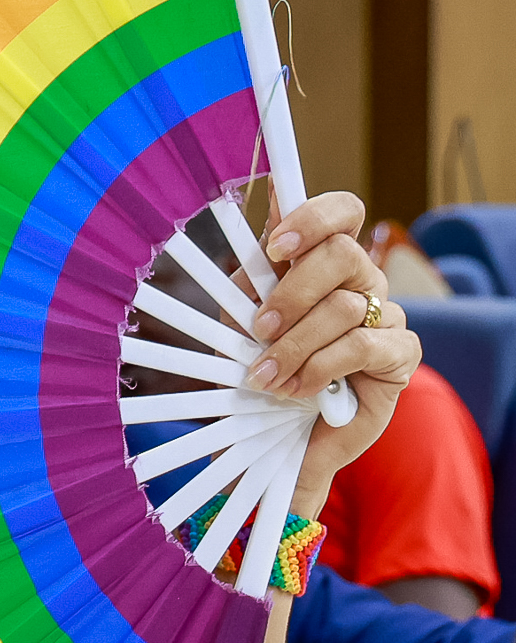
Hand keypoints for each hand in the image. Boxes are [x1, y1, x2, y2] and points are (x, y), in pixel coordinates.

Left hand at [242, 192, 420, 515]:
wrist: (278, 430)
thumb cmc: (262, 366)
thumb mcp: (241, 322)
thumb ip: (250, 284)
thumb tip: (256, 249)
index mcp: (320, 261)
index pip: (342, 212)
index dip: (314, 217)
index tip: (277, 245)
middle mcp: (359, 279)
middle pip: (343, 253)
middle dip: (292, 293)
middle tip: (260, 330)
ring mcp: (384, 314)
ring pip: (346, 305)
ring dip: (296, 345)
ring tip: (266, 377)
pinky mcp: (401, 353)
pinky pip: (363, 346)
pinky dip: (321, 368)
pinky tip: (299, 390)